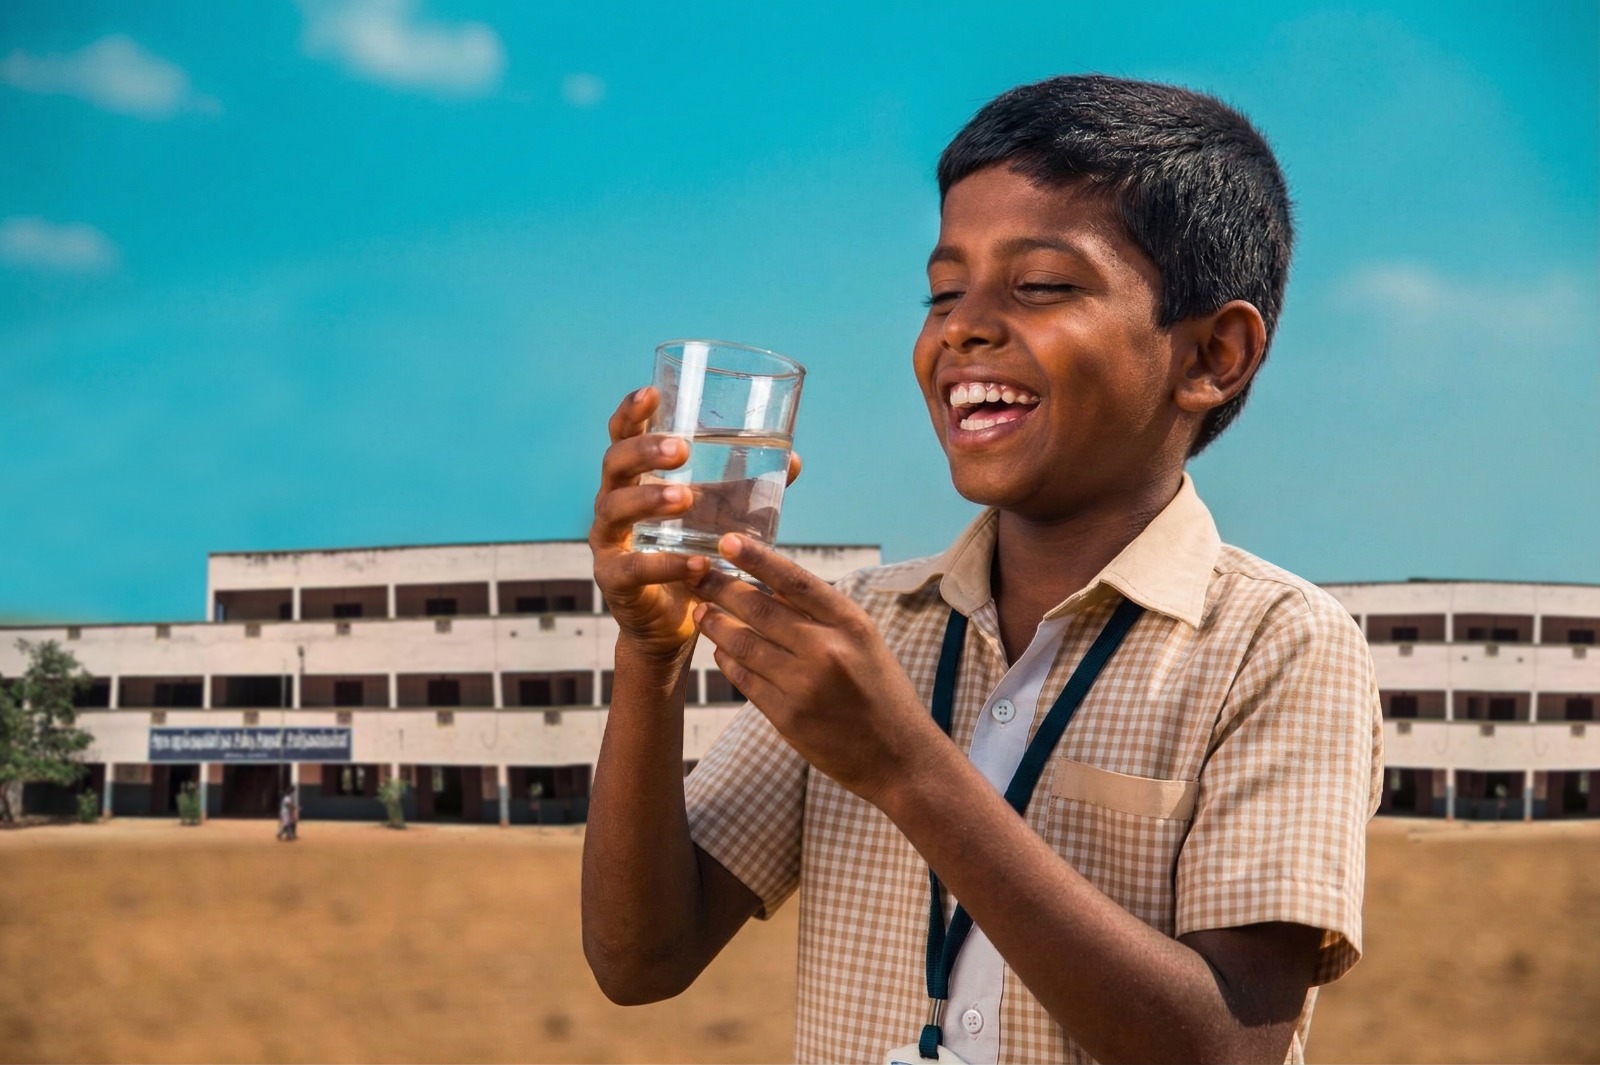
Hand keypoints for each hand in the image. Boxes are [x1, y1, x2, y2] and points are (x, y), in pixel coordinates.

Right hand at [590, 389, 801, 661]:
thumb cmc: (691, 551)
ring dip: (649, 499)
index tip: (652, 392)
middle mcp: (612, 503)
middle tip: (683, 449)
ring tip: (684, 497)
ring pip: (614, 510)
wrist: (675, 619)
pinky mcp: (614, 581)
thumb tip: (793, 458)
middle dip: (645, 451)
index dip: (631, 412)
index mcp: (633, 479)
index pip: (622, 435)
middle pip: (614, 464)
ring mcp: (608, 542)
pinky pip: (633, 568)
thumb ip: (747, 488)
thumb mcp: (719, 514)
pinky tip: (696, 561)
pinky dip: (665, 564)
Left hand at [688, 534, 942, 802]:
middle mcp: (827, 650)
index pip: (795, 580)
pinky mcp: (787, 717)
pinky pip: (744, 679)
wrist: (898, 757)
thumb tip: (768, 582)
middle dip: (720, 587)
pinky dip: (727, 660)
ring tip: (701, 610)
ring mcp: (804, 685)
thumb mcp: (864, 641)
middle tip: (696, 572)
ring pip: (743, 643)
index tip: (727, 540)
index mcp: (850, 624)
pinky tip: (720, 650)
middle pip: (759, 609)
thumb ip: (821, 614)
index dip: (757, 558)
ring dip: (715, 624)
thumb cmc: (880, 691)